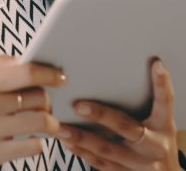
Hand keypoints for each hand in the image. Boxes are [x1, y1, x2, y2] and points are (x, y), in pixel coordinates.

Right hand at [0, 55, 66, 170]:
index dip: (47, 73)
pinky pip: (33, 146)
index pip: (24, 72)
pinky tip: (33, 138)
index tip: (61, 76)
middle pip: (37, 97)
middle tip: (47, 103)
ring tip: (49, 123)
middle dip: (49, 100)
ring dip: (51, 123)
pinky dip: (39, 142)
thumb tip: (25, 59)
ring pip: (40, 122)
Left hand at [53, 58, 180, 169]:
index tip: (155, 63)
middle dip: (101, 116)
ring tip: (61, 127)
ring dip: (82, 138)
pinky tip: (68, 143)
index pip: (164, 101)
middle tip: (78, 106)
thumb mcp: (161, 123)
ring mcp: (140, 163)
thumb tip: (145, 66)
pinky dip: (83, 153)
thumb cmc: (159, 143)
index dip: (161, 83)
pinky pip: (102, 164)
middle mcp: (154, 145)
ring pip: (107, 149)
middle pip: (126, 127)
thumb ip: (151, 102)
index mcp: (164, 126)